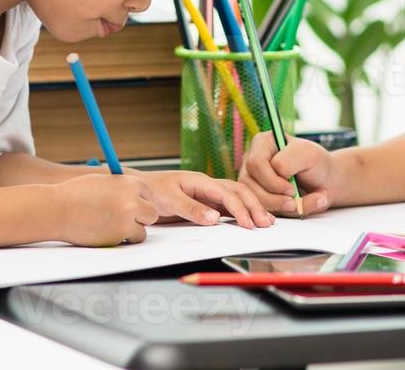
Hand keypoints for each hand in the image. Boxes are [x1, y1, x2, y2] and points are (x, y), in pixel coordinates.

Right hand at [48, 174, 158, 245]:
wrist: (57, 210)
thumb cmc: (76, 194)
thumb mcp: (103, 181)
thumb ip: (122, 187)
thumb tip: (137, 195)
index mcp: (128, 183)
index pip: (149, 193)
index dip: (141, 200)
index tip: (132, 203)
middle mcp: (131, 201)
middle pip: (152, 213)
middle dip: (141, 217)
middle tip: (127, 218)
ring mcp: (126, 221)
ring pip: (143, 230)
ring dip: (133, 230)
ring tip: (114, 225)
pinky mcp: (117, 237)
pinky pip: (129, 241)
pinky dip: (122, 239)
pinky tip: (107, 232)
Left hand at [133, 170, 274, 228]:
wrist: (138, 190)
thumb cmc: (151, 190)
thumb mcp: (168, 199)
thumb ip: (191, 208)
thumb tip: (214, 218)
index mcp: (200, 181)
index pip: (227, 193)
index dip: (240, 209)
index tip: (249, 224)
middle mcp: (207, 186)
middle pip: (238, 192)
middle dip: (254, 206)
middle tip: (266, 223)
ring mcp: (208, 195)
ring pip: (236, 198)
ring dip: (252, 208)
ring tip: (266, 221)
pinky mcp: (206, 204)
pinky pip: (228, 207)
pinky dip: (241, 213)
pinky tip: (250, 221)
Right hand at [239, 132, 337, 216]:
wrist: (325, 182)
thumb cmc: (317, 163)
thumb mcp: (308, 154)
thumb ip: (289, 161)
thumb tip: (276, 174)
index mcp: (262, 143)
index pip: (255, 164)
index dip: (272, 180)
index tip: (292, 189)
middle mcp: (252, 161)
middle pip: (250, 185)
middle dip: (274, 198)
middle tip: (295, 201)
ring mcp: (253, 180)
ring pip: (254, 200)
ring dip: (280, 207)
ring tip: (300, 203)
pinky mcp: (258, 197)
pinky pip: (262, 210)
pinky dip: (282, 213)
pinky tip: (296, 207)